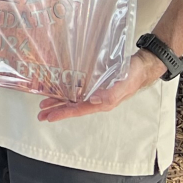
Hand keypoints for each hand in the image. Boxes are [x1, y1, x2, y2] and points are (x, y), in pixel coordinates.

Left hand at [37, 50, 163, 121]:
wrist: (142, 65)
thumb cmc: (134, 75)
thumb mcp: (125, 84)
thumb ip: (111, 94)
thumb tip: (93, 100)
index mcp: (103, 102)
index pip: (79, 110)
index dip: (63, 113)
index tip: (49, 116)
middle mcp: (97, 99)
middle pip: (73, 107)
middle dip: (56, 110)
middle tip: (40, 113)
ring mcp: (96, 92)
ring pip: (73, 99)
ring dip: (59, 102)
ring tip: (44, 104)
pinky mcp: (95, 83)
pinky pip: (78, 89)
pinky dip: (67, 91)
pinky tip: (59, 90)